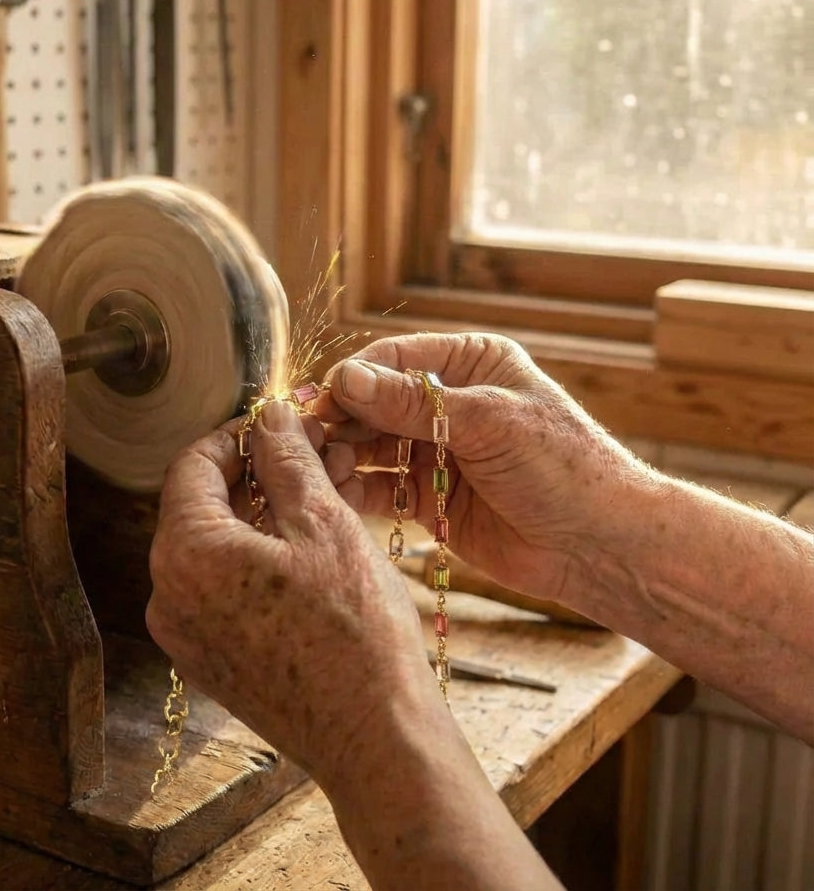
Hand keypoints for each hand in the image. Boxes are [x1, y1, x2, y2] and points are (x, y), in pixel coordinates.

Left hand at [146, 401, 435, 785]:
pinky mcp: (213, 663)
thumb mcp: (324, 523)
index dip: (238, 435)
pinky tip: (314, 549)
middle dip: (261, 474)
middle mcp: (167, 597)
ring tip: (328, 497)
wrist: (376, 739)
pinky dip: (262, 559)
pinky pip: (226, 590)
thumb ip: (287, 459)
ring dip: (267, 516)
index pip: (192, 464)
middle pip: (204, 506)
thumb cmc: (355, 631)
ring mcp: (187, 636)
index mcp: (185, 554)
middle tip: (316, 456)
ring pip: (219, 549)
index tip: (280, 424)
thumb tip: (269, 416)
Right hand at [313, 333, 653, 603]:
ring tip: (319, 467)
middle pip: (374, 401)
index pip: (394, 358)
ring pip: (370, 443)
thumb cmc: (563, 467)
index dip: (355, 378)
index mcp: (470, 364)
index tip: (323, 399)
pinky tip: (338, 493)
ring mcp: (436, 450)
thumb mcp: (490, 422)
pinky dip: (356, 488)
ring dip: (343, 453)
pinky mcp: (429, 496)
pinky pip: (380, 486)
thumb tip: (347, 378)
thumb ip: (415, 403)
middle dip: (341, 418)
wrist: (598, 545)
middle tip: (306, 437)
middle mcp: (448, 402)